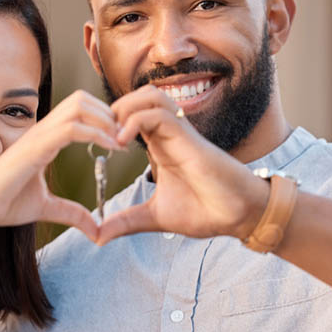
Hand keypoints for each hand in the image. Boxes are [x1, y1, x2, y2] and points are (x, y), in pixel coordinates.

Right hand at [0, 90, 119, 241]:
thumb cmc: (4, 203)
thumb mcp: (46, 208)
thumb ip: (71, 213)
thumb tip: (95, 229)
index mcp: (46, 138)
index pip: (79, 109)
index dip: (103, 119)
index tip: (121, 141)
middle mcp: (43, 130)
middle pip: (82, 99)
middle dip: (109, 113)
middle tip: (124, 138)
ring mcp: (38, 135)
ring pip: (79, 106)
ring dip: (105, 120)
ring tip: (120, 142)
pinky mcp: (35, 147)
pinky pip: (72, 128)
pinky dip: (96, 134)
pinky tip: (111, 149)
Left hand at [97, 85, 268, 244]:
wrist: (239, 215)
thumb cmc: (206, 211)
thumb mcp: (155, 217)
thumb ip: (127, 221)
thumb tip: (98, 236)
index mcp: (160, 145)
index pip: (130, 115)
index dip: (108, 122)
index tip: (92, 144)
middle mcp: (169, 134)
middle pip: (138, 96)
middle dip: (111, 109)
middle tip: (96, 135)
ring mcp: (180, 132)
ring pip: (149, 96)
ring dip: (123, 108)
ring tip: (109, 135)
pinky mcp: (189, 137)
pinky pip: (159, 113)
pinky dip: (134, 120)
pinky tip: (121, 142)